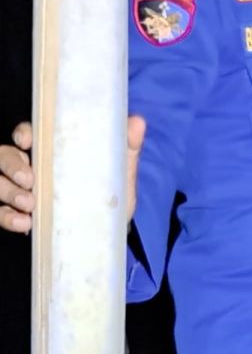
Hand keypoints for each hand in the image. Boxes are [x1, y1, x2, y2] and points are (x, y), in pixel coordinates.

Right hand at [0, 116, 145, 233]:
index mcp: (52, 151)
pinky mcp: (13, 214)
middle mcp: (28, 167)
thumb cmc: (107, 194)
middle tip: (31, 180)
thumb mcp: (119, 172)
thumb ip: (127, 147)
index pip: (27, 134)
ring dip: (8, 191)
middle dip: (12, 165)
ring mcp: (17, 190)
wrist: (107, 232)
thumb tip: (136, 121)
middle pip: (4, 155)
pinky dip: (7, 217)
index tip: (28, 140)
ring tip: (30, 205)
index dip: (23, 133)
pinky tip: (25, 223)